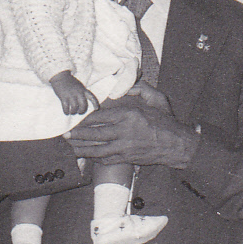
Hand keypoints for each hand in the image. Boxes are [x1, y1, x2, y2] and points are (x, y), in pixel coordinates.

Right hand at [49, 70, 95, 116]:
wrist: (61, 77)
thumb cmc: (70, 82)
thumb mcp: (79, 86)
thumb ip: (82, 93)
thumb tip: (82, 103)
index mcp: (83, 90)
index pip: (92, 97)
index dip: (95, 104)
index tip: (96, 109)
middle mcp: (78, 93)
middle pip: (83, 105)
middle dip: (82, 111)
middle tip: (79, 112)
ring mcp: (71, 95)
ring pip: (74, 108)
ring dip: (73, 112)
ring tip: (72, 112)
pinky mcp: (63, 97)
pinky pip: (66, 107)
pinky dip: (66, 111)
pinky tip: (66, 112)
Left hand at [64, 99, 196, 169]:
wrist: (177, 145)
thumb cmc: (166, 121)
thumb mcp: (157, 100)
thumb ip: (140, 89)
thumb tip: (125, 84)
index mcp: (129, 116)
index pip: (100, 117)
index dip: (84, 119)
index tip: (74, 119)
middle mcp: (124, 132)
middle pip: (94, 134)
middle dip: (77, 135)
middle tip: (65, 135)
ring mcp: (124, 147)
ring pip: (97, 150)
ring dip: (81, 149)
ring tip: (70, 147)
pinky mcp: (126, 159)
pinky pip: (106, 159)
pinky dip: (94, 158)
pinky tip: (85, 156)